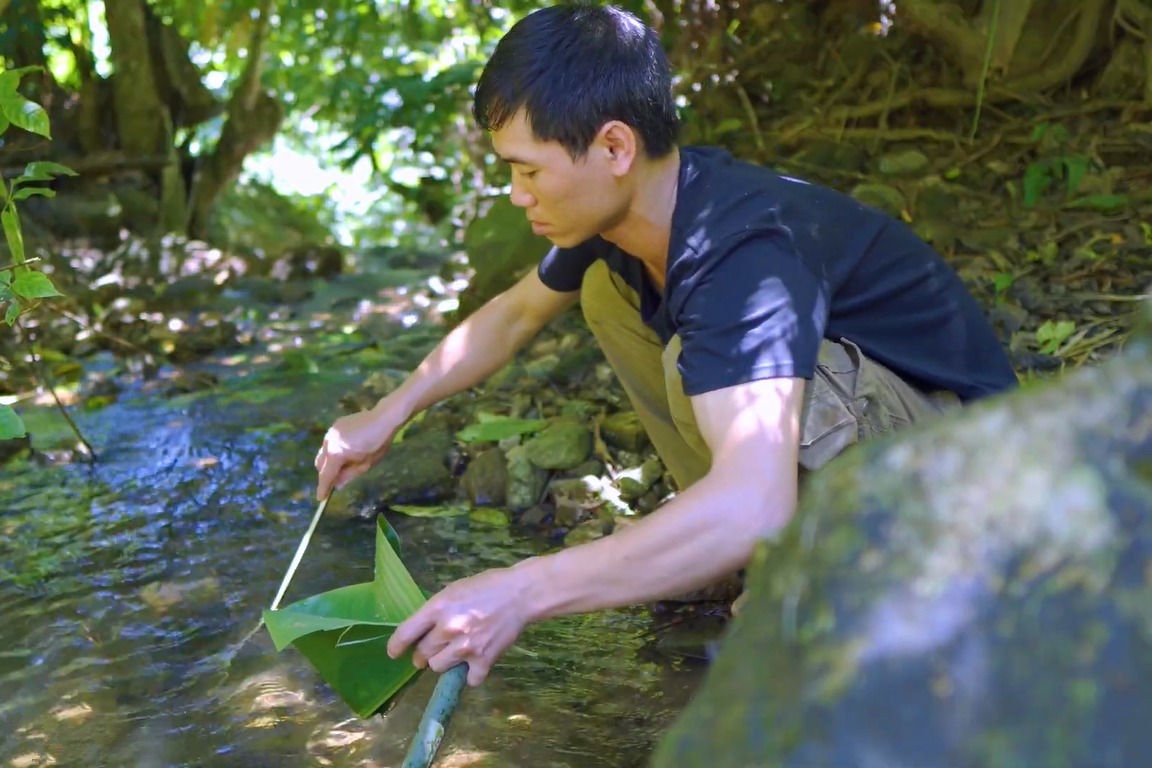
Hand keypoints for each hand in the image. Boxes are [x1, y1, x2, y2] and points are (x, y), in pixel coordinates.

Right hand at [314, 397, 406, 498]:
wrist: (383, 418)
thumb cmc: (378, 444)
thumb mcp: (365, 465)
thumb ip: (348, 475)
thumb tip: (336, 485)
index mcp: (336, 454)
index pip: (325, 475)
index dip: (323, 488)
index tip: (321, 498)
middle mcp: (328, 443)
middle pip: (320, 464)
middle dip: (326, 473)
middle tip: (337, 480)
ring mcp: (330, 433)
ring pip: (324, 452)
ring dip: (330, 461)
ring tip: (347, 462)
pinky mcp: (335, 425)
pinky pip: (330, 442)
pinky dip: (335, 449)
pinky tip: (350, 448)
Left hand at [386, 567, 531, 686]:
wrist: (520, 594)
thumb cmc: (486, 586)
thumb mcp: (454, 590)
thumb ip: (437, 610)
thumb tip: (422, 630)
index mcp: (438, 608)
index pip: (405, 634)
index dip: (395, 647)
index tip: (394, 654)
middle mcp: (448, 629)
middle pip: (422, 654)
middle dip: (424, 654)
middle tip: (433, 649)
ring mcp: (465, 647)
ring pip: (438, 668)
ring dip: (444, 662)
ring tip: (456, 652)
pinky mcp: (483, 660)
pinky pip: (469, 680)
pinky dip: (472, 674)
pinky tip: (477, 663)